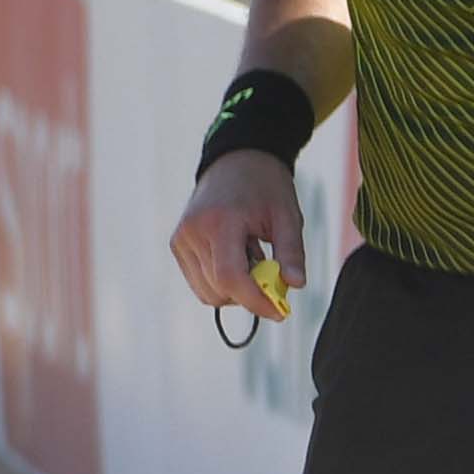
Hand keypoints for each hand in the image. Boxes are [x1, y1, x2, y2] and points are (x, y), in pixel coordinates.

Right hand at [173, 147, 310, 317]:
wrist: (236, 161)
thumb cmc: (266, 187)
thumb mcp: (288, 217)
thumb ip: (291, 253)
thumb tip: (295, 286)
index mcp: (220, 222)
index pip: (230, 277)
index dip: (255, 301)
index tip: (280, 312)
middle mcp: (192, 233)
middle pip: (218, 290)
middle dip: (249, 295)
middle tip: (274, 277)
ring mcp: (181, 240)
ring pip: (207, 292)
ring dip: (235, 289)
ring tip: (253, 258)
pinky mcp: (177, 245)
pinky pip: (199, 282)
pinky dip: (222, 282)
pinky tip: (238, 257)